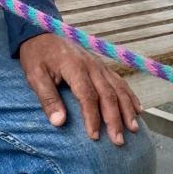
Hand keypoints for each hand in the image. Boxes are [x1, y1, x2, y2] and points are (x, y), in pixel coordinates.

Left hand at [19, 34, 142, 145]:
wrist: (42, 32)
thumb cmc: (37, 56)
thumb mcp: (34, 75)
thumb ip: (47, 98)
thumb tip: (59, 122)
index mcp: (74, 67)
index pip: (88, 96)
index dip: (92, 117)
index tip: (94, 136)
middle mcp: (92, 66)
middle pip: (109, 95)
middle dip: (115, 120)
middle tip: (118, 141)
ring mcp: (100, 66)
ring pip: (119, 90)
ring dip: (127, 111)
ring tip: (133, 129)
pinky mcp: (103, 67)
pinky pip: (121, 83)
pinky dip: (131, 97)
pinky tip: (138, 111)